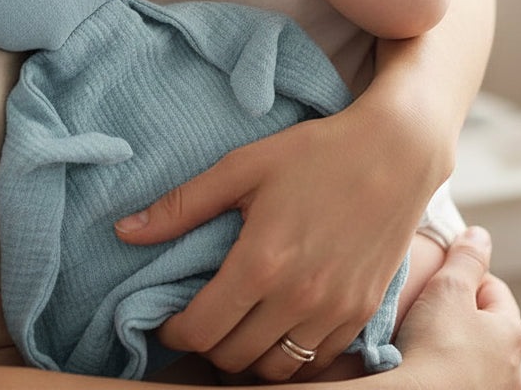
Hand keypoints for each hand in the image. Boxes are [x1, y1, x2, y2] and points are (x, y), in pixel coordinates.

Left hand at [115, 103, 426, 380]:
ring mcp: (334, 311)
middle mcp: (298, 297)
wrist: (395, 152)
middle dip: (208, 342)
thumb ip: (183, 204)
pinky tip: (282, 323)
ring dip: (249, 355)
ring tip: (241, 323)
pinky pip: (317, 363)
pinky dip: (292, 354)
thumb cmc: (316, 152)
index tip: (171, 315)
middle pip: (232, 358)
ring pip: (275, 371)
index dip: (174, 330)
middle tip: (205, 315)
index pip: (199, 331)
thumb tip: (124, 231)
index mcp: (261, 262)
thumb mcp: (244, 166)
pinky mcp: (362, 314)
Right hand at [396, 227, 520, 389]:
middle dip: (463, 314)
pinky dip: (451, 370)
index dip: (466, 277)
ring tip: (428, 340)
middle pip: (488, 326)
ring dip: (458, 345)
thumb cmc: (436, 345)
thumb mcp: (449, 286)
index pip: (494, 290)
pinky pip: (464, 379)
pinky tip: (431, 367)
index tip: (441, 279)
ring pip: (477, 356)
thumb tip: (480, 235)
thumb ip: (467, 257)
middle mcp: (514, 369)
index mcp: (513, 333)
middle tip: (432, 309)